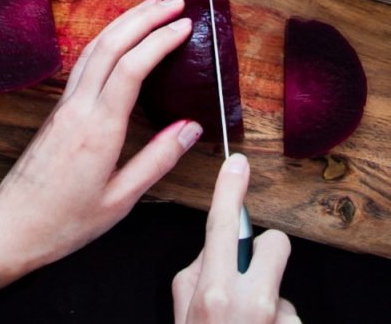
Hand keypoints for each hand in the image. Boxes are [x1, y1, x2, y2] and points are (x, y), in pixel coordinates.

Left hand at [0, 0, 201, 270]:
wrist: (11, 226)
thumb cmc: (64, 221)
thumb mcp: (120, 200)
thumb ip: (157, 161)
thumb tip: (190, 128)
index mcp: (98, 130)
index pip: (132, 68)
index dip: (159, 40)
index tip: (185, 25)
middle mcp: (77, 110)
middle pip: (109, 46)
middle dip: (142, 18)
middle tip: (173, 2)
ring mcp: (63, 108)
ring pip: (92, 51)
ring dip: (120, 24)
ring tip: (148, 9)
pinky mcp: (56, 113)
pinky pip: (81, 66)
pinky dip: (104, 43)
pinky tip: (115, 41)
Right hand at [172, 154, 298, 322]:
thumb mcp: (181, 309)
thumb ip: (196, 272)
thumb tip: (215, 250)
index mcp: (214, 291)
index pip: (223, 226)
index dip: (230, 190)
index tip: (237, 164)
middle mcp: (251, 303)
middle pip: (275, 244)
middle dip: (265, 252)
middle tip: (250, 274)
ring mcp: (278, 320)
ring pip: (282, 288)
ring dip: (268, 304)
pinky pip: (290, 317)